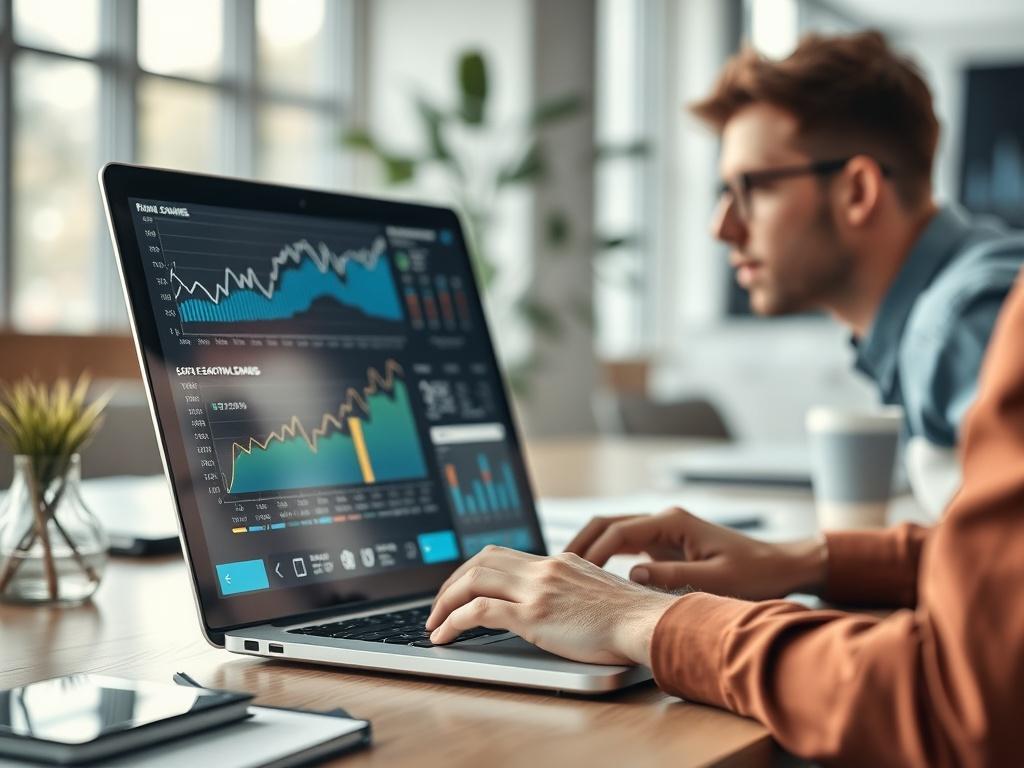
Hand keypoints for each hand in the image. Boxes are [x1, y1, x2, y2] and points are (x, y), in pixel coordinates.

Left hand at [425, 547, 678, 665]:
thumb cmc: (632, 617)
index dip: (475, 569)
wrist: (647, 621)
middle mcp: (544, 569)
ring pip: (473, 580)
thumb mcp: (597, 591)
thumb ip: (574, 589)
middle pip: (481, 560)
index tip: (462, 586)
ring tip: (434, 622)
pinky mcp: (533, 615)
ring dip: (445, 600)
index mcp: (558, 562)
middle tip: (439, 604)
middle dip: (452, 582)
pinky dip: (453, 621)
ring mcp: (536, 590)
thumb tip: (561, 602)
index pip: (504, 554)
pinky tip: (443, 636)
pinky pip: (478, 612)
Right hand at [565, 506, 826, 600]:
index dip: (593, 553)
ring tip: (565, 573)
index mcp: (672, 522)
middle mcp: (663, 521)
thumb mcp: (716, 580)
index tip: (573, 575)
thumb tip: (632, 577)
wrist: (780, 567)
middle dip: (579, 543)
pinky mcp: (664, 544)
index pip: (618, 532)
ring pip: (612, 532)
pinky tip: (592, 577)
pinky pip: (625, 546)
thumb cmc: (755, 574)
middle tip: (555, 569)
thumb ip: (672, 576)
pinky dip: (604, 557)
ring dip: (589, 548)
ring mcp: (662, 531)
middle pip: (607, 524)